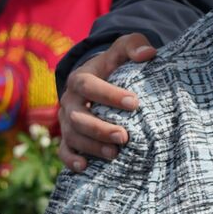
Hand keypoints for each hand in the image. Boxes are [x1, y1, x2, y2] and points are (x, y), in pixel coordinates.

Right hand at [58, 33, 156, 170]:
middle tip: (124, 136)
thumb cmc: (113, 66)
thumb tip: (148, 53)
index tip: (134, 103)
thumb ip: (133, 45)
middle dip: (100, 128)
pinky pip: (64, 151)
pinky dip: (71, 160)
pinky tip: (85, 167)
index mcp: (79, 79)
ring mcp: (67, 121)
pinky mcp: (68, 138)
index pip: (89, 86)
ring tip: (115, 153)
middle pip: (79, 117)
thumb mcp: (122, 49)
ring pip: (73, 136)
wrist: (96, 82)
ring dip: (92, 146)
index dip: (109, 95)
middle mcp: (69, 101)